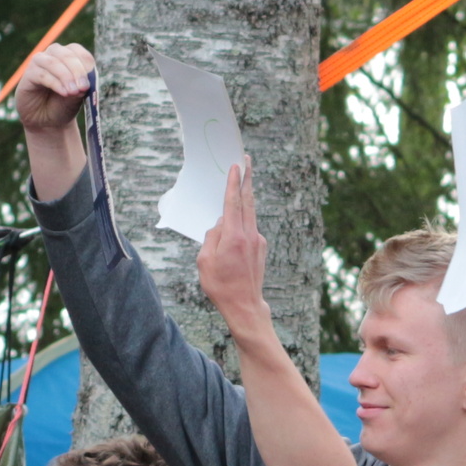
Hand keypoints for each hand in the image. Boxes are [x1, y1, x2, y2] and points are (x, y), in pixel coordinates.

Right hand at [13, 41, 96, 137]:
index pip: (79, 52)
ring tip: (74, 92)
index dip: (86, 65)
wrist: (47, 121)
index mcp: (69, 55)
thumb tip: (83, 85)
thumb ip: (81, 88)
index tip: (92, 80)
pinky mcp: (29, 74)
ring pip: (54, 62)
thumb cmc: (64, 104)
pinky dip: (55, 83)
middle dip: (77, 71)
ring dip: (66, 77)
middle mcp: (54, 54)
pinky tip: (63, 93)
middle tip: (83, 87)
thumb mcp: (77, 96)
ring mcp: (40, 62)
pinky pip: (42, 74)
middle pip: (67, 55)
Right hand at [197, 163, 269, 318]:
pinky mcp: (261, 248)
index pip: (234, 203)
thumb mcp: (204, 261)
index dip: (234, 182)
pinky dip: (243, 220)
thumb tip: (220, 224)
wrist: (245, 305)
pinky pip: (250, 229)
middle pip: (248, 201)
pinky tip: (235, 223)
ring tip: (242, 182)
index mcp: (233, 236)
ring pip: (251, 214)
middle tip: (247, 160)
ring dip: (246, 196)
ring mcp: (258, 241)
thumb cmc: (220, 286)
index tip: (236, 166)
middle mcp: (249, 235)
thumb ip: (211, 237)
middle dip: (247, 179)